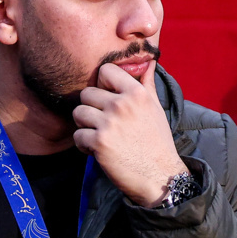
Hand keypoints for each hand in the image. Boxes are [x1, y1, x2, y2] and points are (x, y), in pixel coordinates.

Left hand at [72, 60, 187, 207]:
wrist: (160, 176)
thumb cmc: (157, 142)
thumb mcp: (156, 108)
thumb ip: (147, 83)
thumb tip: (148, 61)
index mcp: (137, 93)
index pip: (105, 70)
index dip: (103, 84)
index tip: (108, 98)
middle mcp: (122, 104)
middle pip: (87, 93)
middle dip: (91, 108)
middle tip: (103, 122)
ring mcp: (109, 123)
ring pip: (78, 113)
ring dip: (85, 126)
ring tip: (99, 135)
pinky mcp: (99, 142)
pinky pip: (77, 135)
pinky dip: (84, 145)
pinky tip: (98, 150)